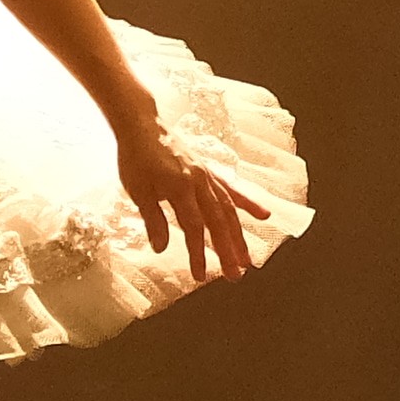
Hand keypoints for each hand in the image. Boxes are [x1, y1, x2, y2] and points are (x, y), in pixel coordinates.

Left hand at [105, 124, 264, 279]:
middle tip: (236, 276)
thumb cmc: (136, 158)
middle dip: (228, 250)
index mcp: (180, 187)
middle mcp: (199, 181)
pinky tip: (263, 215)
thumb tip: (161, 248)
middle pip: (218, 221)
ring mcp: (207, 176)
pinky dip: (248, 203)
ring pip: (229, 209)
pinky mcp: (209, 171)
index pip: (194, 227)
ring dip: (239, 236)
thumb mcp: (137, 191)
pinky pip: (231, 189)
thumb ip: (153, 219)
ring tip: (248, 259)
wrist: (142, 125)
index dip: (198, 253)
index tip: (200, 276)